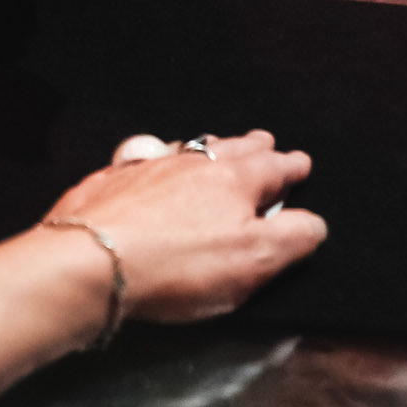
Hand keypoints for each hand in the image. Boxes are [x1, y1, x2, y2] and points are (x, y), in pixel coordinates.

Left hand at [44, 130, 325, 327]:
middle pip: (232, 148)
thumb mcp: (252, 262)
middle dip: (253, 146)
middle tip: (265, 141)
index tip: (300, 163)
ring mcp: (150, 167)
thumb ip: (291, 240)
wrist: (92, 260)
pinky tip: (151, 166)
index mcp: (235, 181)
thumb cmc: (178, 265)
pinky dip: (157, 160)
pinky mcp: (111, 181)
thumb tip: (314, 223)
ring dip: (209, 147)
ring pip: (189, 149)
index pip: (274, 169)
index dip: (291, 168)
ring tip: (217, 145)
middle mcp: (195, 164)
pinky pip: (143, 159)